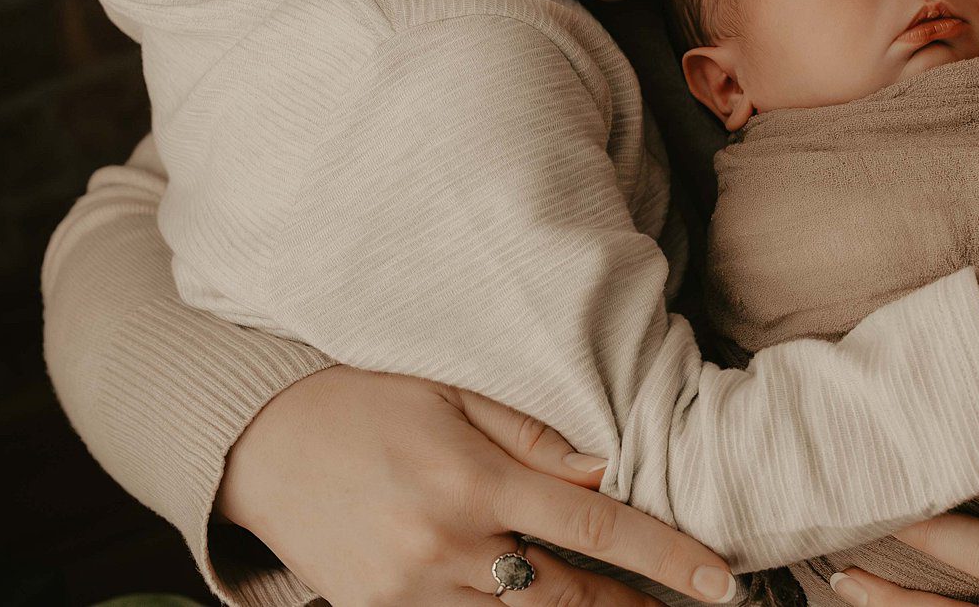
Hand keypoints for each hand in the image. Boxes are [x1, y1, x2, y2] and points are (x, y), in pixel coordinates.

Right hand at [217, 367, 737, 605]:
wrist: (258, 443)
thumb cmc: (365, 399)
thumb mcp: (451, 393)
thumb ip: (532, 435)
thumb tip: (606, 470)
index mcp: (475, 482)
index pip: (596, 529)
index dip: (666, 558)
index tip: (720, 581)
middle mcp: (447, 546)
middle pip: (567, 597)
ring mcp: (410, 591)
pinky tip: (534, 601)